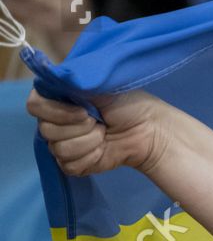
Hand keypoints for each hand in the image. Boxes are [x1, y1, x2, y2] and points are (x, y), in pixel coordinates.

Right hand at [27, 88, 172, 175]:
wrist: (149, 130)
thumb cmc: (127, 104)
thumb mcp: (100, 85)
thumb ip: (72, 81)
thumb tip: (52, 75)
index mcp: (57, 100)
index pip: (34, 106)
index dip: (57, 111)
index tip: (84, 110)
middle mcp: (55, 122)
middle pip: (46, 130)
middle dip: (80, 127)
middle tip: (100, 122)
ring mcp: (63, 144)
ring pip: (59, 149)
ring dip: (89, 142)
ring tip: (104, 134)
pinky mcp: (74, 164)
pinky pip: (70, 165)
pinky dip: (91, 157)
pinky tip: (104, 149)